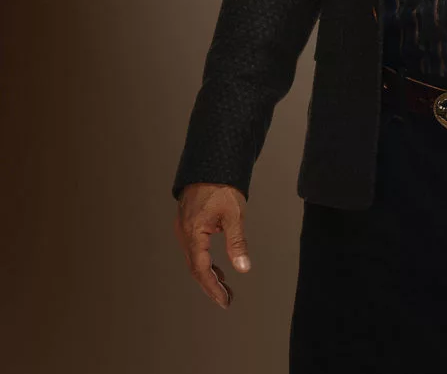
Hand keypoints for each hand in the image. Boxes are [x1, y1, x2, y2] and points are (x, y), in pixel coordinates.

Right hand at [174, 182, 250, 307]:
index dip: (212, 287)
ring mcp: (184, 229)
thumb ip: (237, 242)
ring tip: (224, 288)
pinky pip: (194, 250)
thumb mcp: (234, 214)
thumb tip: (243, 268)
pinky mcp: (187, 224)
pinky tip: (217, 267)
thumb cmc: (222, 186)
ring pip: (193, 260)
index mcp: (194, 232)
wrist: (211, 164)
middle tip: (226, 299)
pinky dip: (205, 261)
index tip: (224, 300)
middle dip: (211, 285)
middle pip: (195, 268)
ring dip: (208, 274)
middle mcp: (184, 233)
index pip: (201, 269)